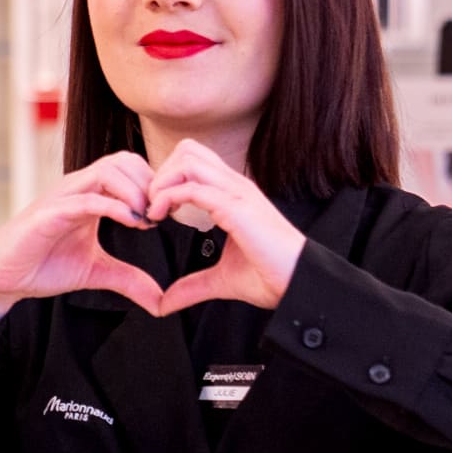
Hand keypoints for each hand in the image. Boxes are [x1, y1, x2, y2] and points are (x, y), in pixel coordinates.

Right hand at [0, 152, 163, 348]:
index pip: (130, 168)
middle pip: (124, 160)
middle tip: (160, 216)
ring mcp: (62, 198)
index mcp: (89, 194)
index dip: (154, 186)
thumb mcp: (95, 272)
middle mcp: (76, 188)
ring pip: (108, 171)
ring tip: (147, 220)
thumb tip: (160, 300)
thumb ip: (128, 278)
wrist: (1, 278)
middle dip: (149, 184)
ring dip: (135, 192)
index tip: (167, 216)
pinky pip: (86, 199)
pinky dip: (114, 206)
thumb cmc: (41, 266)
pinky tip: (132, 223)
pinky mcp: (48, 214)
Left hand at [149, 141, 306, 315]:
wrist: (300, 284)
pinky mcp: (237, 208)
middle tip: (151, 206)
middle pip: (188, 150)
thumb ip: (192, 286)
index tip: (155, 211)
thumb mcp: (221, 280)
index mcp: (234, 194)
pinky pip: (193, 188)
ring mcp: (238, 193)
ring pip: (188, 160)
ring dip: (162, 182)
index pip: (194, 161)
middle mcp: (236, 186)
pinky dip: (167, 198)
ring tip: (154, 211)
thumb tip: (165, 303)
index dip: (167, 179)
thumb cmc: (271, 277)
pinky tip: (160, 218)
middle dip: (161, 173)